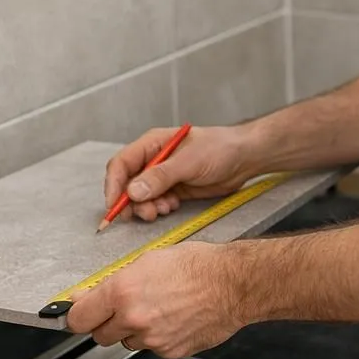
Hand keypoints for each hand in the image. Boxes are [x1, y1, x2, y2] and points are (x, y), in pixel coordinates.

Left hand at [64, 242, 247, 358]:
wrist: (233, 284)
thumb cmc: (197, 266)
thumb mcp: (147, 261)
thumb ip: (113, 282)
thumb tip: (87, 297)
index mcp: (123, 292)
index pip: (79, 318)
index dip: (78, 316)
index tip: (80, 314)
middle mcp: (133, 318)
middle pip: (99, 336)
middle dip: (107, 323)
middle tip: (123, 309)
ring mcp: (152, 339)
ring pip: (126, 343)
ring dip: (133, 331)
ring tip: (157, 310)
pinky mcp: (169, 351)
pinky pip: (151, 348)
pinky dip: (157, 338)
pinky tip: (172, 319)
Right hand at [103, 126, 255, 223]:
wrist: (244, 158)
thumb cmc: (220, 149)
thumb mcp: (189, 162)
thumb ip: (161, 176)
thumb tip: (133, 191)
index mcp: (151, 144)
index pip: (121, 164)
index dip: (113, 186)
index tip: (115, 206)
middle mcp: (153, 159)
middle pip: (127, 183)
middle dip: (131, 202)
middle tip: (146, 214)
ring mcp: (163, 175)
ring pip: (141, 196)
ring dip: (147, 207)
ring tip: (163, 210)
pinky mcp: (173, 189)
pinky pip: (156, 202)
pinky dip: (159, 208)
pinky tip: (172, 207)